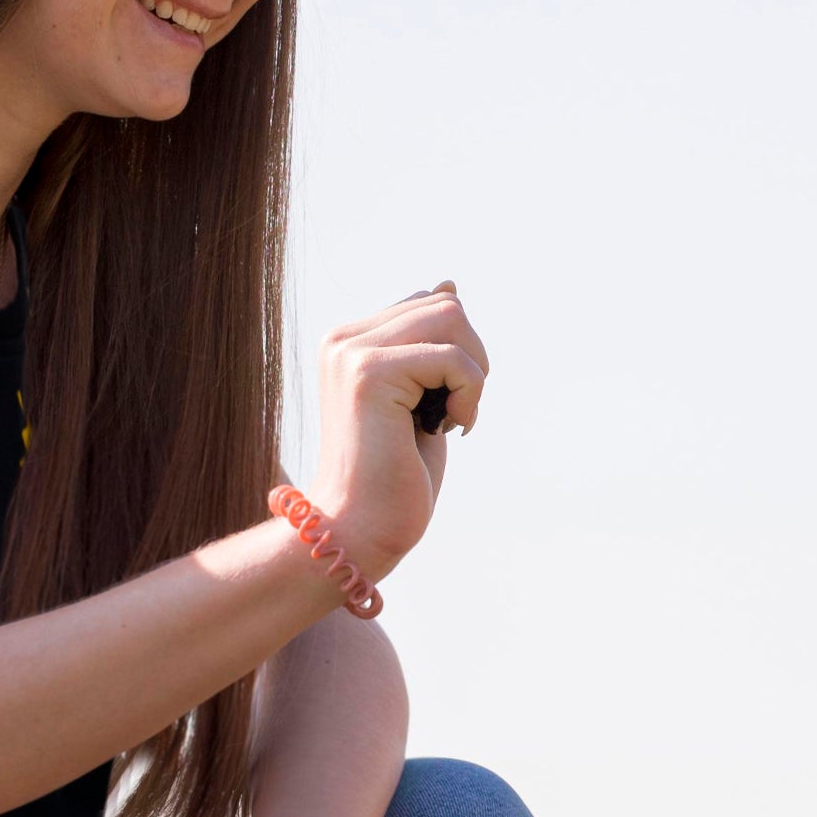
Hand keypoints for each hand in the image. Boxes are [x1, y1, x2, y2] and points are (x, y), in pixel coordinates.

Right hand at [308, 282, 488, 579]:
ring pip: (451, 319)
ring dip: (472, 374)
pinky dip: (469, 395)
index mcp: (350, 341)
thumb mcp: (423, 398)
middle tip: (453, 413)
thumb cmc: (394, 478)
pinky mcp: (367, 373)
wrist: (357, 532)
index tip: (442, 404)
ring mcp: (351, 352)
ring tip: (450, 418)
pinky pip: (452, 358)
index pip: (429, 306)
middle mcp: (344, 338)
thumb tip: (450, 285)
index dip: (457, 354)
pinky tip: (450, 428)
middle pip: (445, 306)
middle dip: (470, 360)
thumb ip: (431, 344)